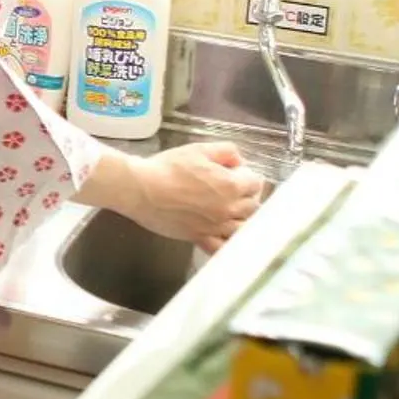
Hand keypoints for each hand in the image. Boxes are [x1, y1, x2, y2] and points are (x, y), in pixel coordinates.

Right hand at [105, 140, 266, 255]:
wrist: (141, 189)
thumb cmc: (167, 168)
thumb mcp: (198, 149)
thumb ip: (226, 151)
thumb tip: (238, 160)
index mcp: (230, 185)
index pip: (256, 183)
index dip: (248, 176)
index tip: (239, 174)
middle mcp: (227, 208)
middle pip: (253, 207)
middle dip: (247, 197)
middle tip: (235, 191)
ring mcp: (215, 226)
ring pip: (243, 229)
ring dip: (243, 220)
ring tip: (233, 213)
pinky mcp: (200, 238)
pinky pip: (222, 248)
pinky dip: (228, 245)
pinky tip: (226, 238)